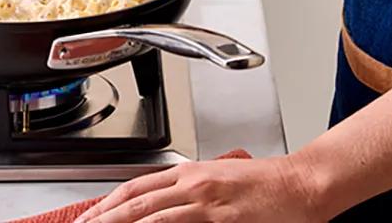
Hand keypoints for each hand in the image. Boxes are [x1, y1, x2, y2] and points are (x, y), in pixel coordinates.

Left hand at [72, 156, 323, 222]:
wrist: (303, 183)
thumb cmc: (268, 186)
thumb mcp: (221, 181)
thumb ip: (190, 193)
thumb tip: (162, 209)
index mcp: (191, 173)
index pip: (136, 188)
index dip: (107, 205)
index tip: (88, 219)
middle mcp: (193, 184)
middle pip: (135, 203)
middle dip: (103, 219)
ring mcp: (205, 202)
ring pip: (150, 216)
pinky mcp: (220, 217)